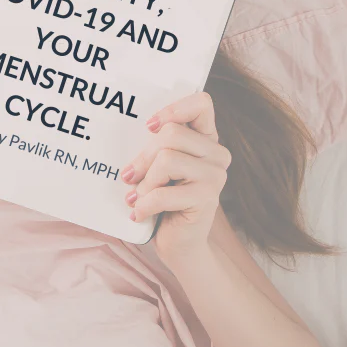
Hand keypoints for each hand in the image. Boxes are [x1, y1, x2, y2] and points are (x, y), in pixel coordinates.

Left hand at [120, 91, 230, 264]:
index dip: (173, 109)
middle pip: (171, 133)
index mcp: (205, 139)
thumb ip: (155, 146)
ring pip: (167, 159)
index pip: (201, 103)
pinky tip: (139, 212)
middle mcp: (216, 154)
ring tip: (139, 196)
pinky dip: (145, 204)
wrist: (179, 243)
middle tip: (129, 176)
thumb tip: (130, 130)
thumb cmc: (162, 200)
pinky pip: (163, 193)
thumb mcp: (157, 167)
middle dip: (142, 157)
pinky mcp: (208, 199)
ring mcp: (215, 176)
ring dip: (145, 182)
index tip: (149, 126)